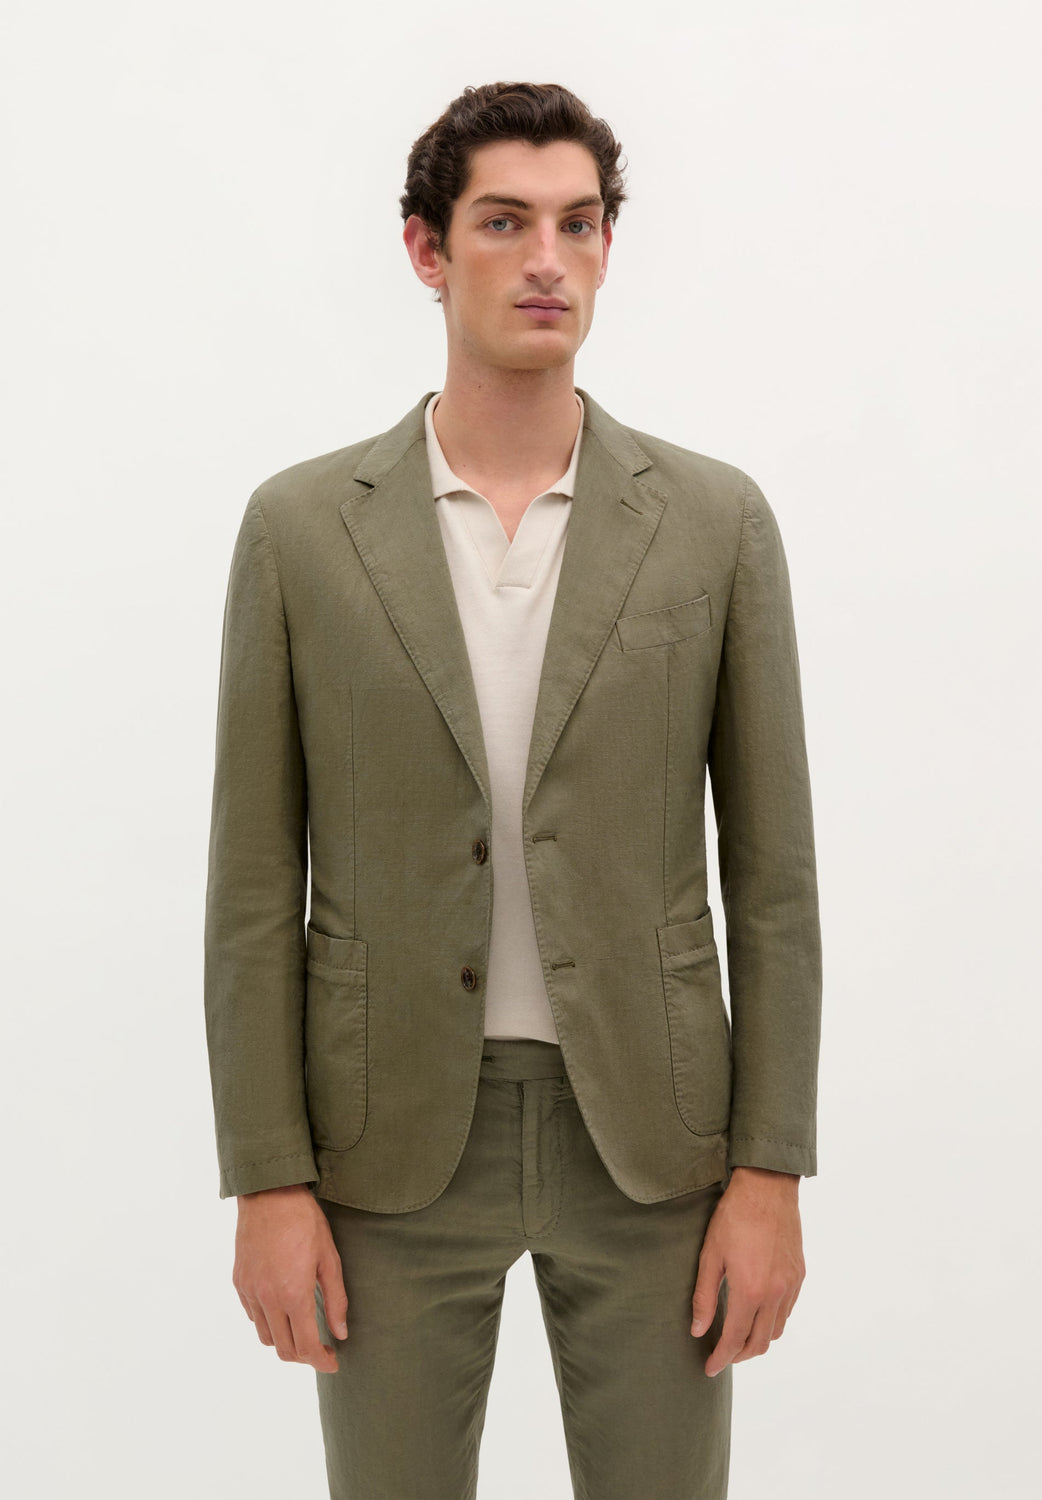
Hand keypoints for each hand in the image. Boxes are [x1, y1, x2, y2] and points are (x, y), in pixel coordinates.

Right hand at [233, 1183, 348, 1373]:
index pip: (305, 1347)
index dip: (320, 1361)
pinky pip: (252, 1316)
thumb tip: (341, 1333)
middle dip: (304, 1356)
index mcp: (292, 1294)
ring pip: (265, 1337)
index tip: (333, 1362)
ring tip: (302, 1328)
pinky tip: (283, 1307)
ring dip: (285, 1341)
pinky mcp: (239, 1282)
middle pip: (283, 1349)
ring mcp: (249, 1291)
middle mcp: (267, 1298)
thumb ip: (335, 1300)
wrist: (269, 1193)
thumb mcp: (329, 1258)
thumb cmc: (305, 1221)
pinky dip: (268, 1322)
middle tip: (321, 1347)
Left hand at [690, 1166, 804, 1377]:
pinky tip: (757, 1313)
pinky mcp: (799, 1275)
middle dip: (740, 1355)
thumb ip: (704, 1296)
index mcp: (750, 1291)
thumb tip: (698, 1330)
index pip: (735, 1339)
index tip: (709, 1368)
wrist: (768, 1187)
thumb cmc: (734, 1217)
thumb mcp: (710, 1255)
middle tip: (722, 1356)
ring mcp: (791, 1285)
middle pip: (760, 1343)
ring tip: (738, 1337)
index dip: (721, 1358)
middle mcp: (775, 1294)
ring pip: (776, 1330)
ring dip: (757, 1341)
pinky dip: (772, 1321)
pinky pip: (787, 1311)